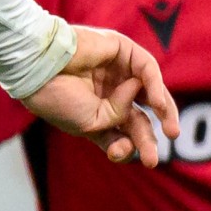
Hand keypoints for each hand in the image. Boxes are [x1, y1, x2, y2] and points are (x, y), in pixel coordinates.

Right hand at [20, 24, 176, 168]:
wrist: (39, 69)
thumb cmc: (58, 99)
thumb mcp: (91, 124)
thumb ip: (120, 118)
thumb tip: (138, 89)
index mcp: (96, 112)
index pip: (121, 134)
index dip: (125, 148)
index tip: (117, 154)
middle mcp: (109, 92)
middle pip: (139, 118)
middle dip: (147, 139)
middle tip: (153, 160)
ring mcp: (118, 71)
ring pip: (151, 94)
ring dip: (165, 114)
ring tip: (171, 133)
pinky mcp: (123, 50)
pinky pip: (147, 70)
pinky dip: (156, 89)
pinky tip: (159, 106)